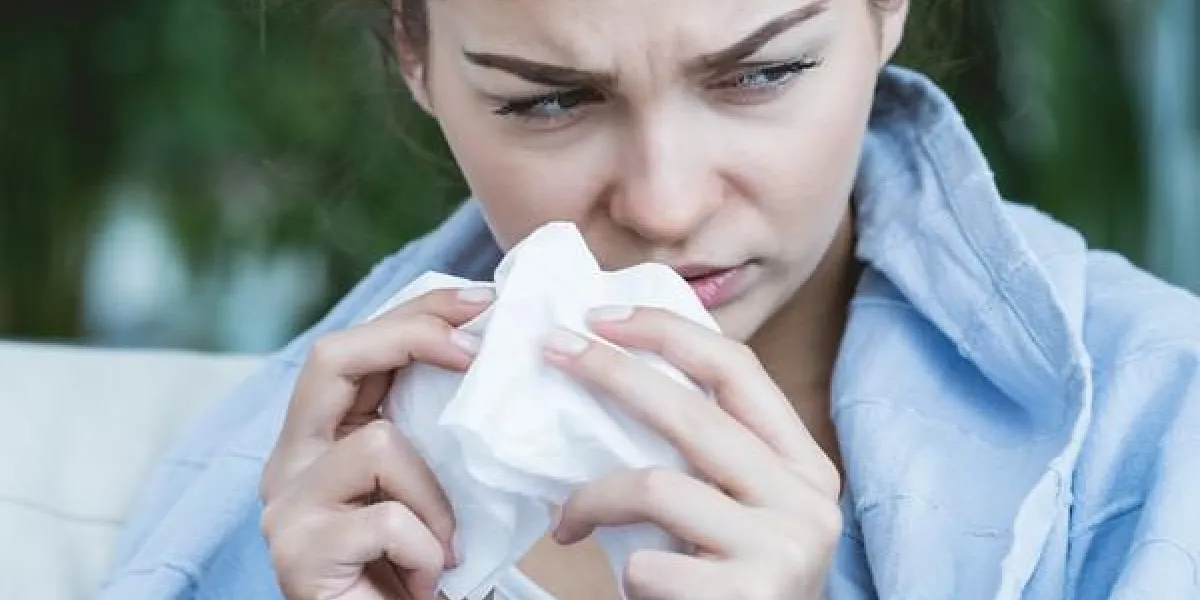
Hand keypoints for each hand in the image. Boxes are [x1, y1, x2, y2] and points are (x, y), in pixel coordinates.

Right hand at [259, 287, 494, 599]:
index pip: (356, 345)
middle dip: (414, 335)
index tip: (485, 302)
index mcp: (320, 436)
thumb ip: (434, 426)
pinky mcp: (296, 554)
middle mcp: (288, 461)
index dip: (417, 311)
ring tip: (446, 546)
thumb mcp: (433, 480)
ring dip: (434, 495)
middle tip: (478, 350)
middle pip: (331, 356)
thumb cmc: (423, 565)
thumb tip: (495, 346)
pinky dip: (424, 549)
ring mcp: (284, 507)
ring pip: (374, 444)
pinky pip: (385, 521)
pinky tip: (425, 580)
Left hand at [542, 306, 842, 599]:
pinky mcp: (750, 595)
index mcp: (803, 465)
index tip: (599, 317)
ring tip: (568, 519)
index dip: (666, 332)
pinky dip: (623, 570)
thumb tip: (609, 370)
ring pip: (656, 484)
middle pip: (691, 411)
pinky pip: (648, 562)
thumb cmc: (727, 584)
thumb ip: (698, 454)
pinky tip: (632, 588)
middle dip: (609, 372)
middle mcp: (807, 500)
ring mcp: (785, 549)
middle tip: (550, 351)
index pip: (737, 369)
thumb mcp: (730, 509)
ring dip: (592, 498)